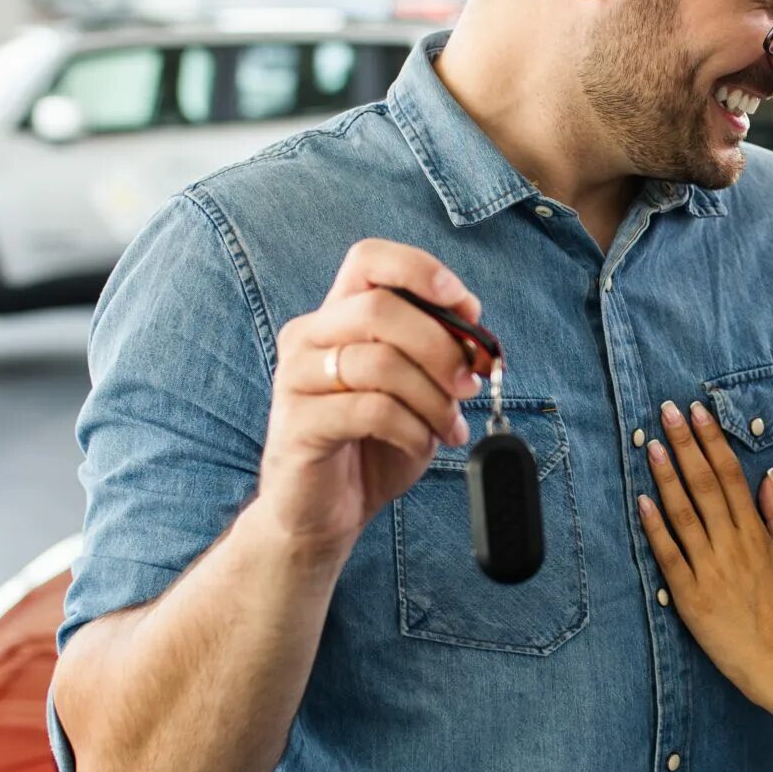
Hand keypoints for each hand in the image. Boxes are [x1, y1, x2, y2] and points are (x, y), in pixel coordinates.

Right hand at [258, 239, 487, 557]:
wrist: (324, 512)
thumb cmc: (371, 444)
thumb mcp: (417, 391)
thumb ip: (439, 355)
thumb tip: (475, 335)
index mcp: (338, 316)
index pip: (370, 259)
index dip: (421, 271)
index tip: (465, 305)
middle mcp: (309, 336)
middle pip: (379, 306)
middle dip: (440, 344)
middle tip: (467, 384)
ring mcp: (296, 378)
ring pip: (379, 361)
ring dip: (432, 397)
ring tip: (448, 426)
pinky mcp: (298, 423)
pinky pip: (370, 410)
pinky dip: (411, 428)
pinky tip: (420, 443)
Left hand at [637, 398, 772, 709]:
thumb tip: (767, 477)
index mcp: (757, 533)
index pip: (731, 475)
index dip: (712, 441)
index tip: (697, 413)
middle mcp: (733, 544)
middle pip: (705, 484)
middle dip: (685, 444)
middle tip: (667, 412)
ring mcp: (709, 568)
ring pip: (684, 513)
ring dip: (666, 476)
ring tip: (650, 445)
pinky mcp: (689, 595)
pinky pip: (668, 554)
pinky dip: (655, 526)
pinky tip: (641, 500)